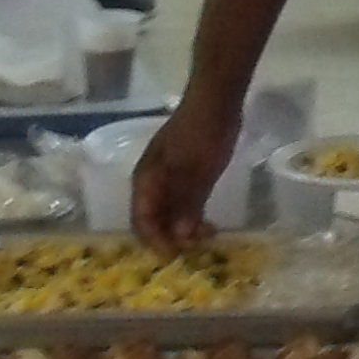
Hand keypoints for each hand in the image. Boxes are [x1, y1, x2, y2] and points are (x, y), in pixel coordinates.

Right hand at [132, 96, 238, 246]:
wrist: (217, 101)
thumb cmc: (202, 134)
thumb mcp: (196, 171)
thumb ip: (187, 203)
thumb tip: (180, 237)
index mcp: (147, 180)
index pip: (141, 220)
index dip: (155, 241)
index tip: (176, 256)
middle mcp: (153, 183)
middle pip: (154, 221)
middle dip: (171, 239)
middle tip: (197, 248)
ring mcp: (170, 179)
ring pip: (170, 215)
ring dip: (184, 230)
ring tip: (208, 237)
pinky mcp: (188, 176)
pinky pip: (185, 205)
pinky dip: (193, 218)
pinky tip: (210, 226)